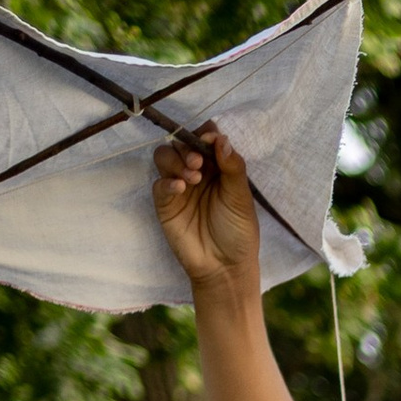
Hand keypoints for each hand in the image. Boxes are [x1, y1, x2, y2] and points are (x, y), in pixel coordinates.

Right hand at [152, 121, 259, 288]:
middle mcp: (197, 173)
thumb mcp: (241, 198)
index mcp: (218, 168)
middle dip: (188, 147)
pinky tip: (180, 188)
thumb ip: (233, 167)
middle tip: (198, 164)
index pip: (206, 138)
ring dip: (176, 161)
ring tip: (192, 179)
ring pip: (165, 157)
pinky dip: (167, 182)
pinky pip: (158, 184)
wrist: (225, 266)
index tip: (210, 140)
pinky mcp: (165, 204)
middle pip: (182, 143)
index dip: (205, 134)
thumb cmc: (238, 231)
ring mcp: (179, 187)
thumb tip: (220, 138)